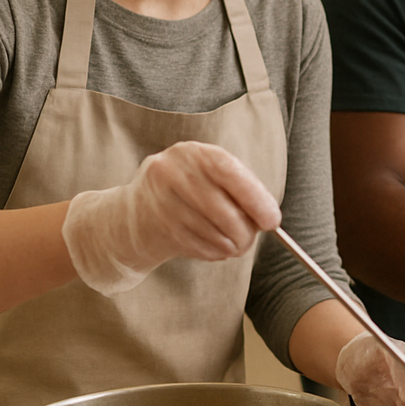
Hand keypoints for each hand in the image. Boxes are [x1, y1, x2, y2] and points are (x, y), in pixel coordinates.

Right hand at [61, 141, 279, 295]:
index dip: (254, 198)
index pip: (228, 172)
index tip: (272, 221)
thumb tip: (269, 217)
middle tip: (251, 240)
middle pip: (221, 207)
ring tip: (233, 245)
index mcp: (192, 153)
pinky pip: (197, 247)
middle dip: (244, 230)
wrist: (132, 216)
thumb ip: (237, 190)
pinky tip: (214, 248)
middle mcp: (171, 171)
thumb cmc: (185, 196)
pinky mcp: (155, 227)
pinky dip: (213, 252)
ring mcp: (159, 200)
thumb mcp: (208, 180)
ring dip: (230, 245)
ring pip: (211, 231)